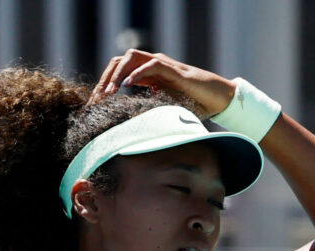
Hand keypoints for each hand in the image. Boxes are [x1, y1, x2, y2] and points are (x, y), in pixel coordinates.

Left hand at [88, 50, 234, 116]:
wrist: (218, 99)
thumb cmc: (196, 106)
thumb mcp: (166, 111)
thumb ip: (150, 112)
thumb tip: (131, 129)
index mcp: (149, 75)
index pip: (120, 72)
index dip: (105, 85)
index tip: (95, 103)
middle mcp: (153, 66)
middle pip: (120, 62)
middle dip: (105, 78)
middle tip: (97, 98)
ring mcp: (163, 65)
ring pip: (132, 57)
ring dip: (117, 73)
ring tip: (109, 91)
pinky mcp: (174, 69)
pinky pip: (151, 64)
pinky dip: (137, 73)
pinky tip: (128, 85)